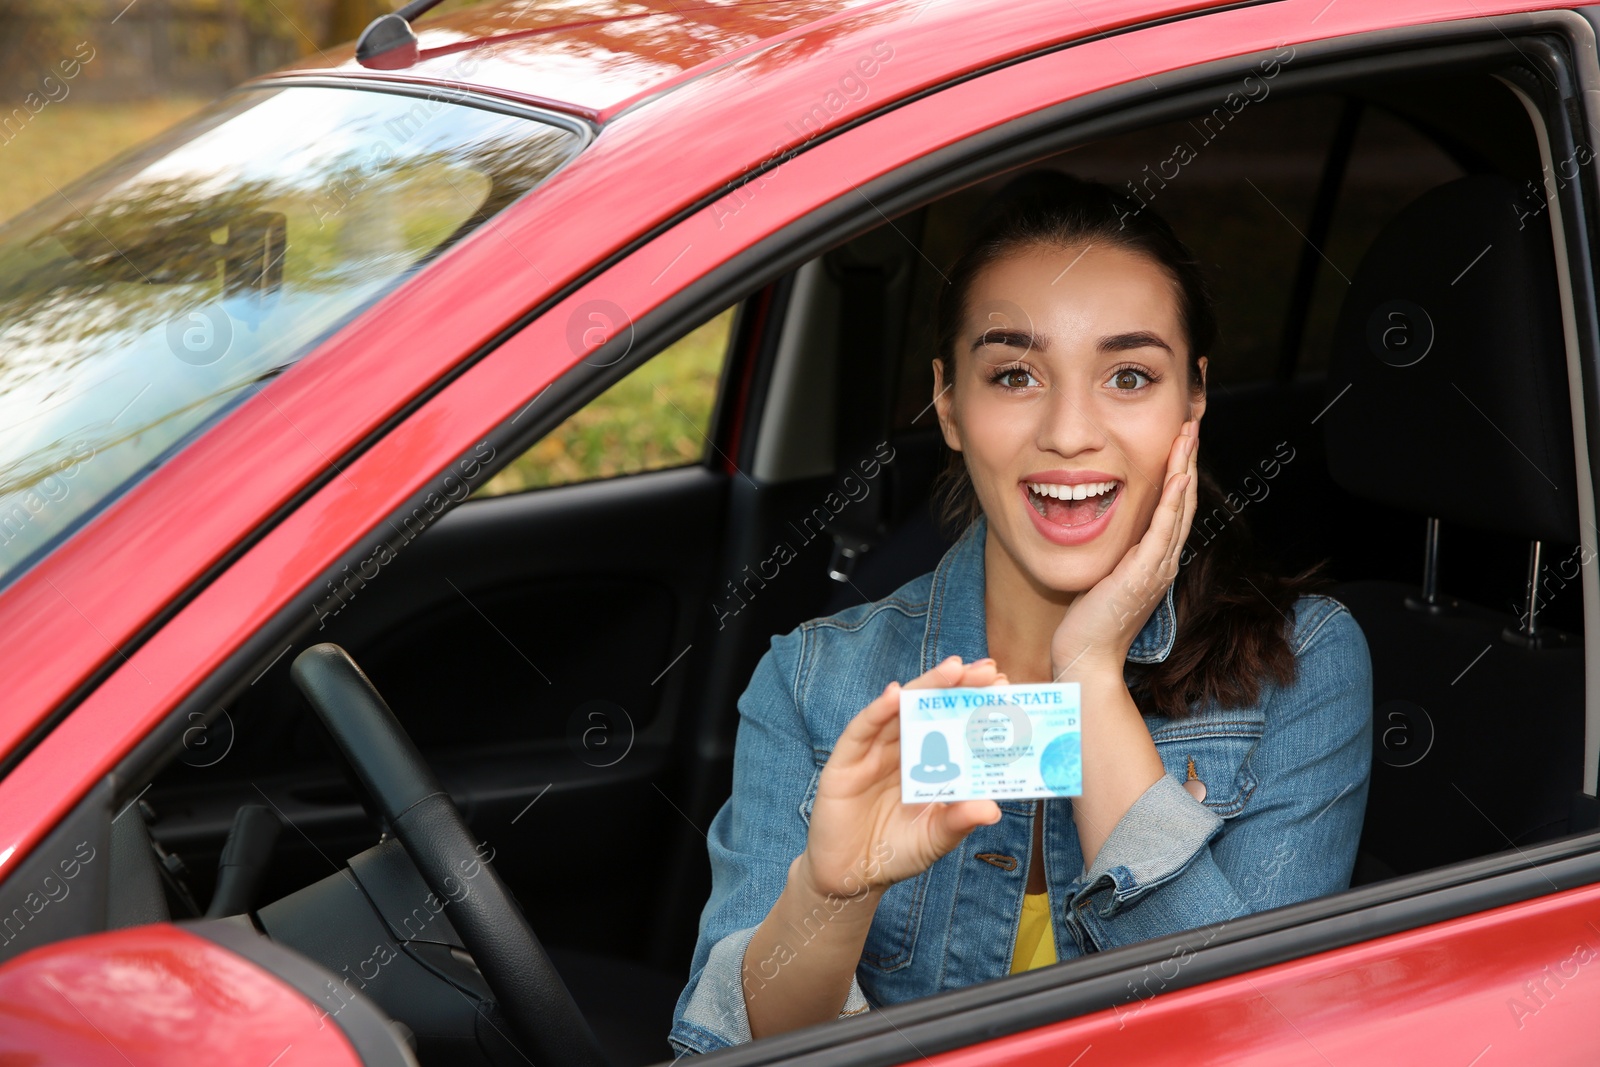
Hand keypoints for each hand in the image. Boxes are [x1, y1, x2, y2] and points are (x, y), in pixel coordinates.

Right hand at [795, 656, 1006, 898]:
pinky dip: (877, 711)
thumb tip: (993, 809)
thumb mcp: (935, 838)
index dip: (975, 704)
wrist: (850, 877)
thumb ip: (959, 821)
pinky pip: (862, 731)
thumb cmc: (896, 853)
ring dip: (925, 689)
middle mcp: (902, 750)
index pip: (954, 725)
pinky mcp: (845, 761)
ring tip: (952, 670)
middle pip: (930, 709)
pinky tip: (895, 695)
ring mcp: (873, 753)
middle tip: (987, 670)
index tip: (1004, 686)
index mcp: (927, 764)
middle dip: (957, 686)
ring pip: (900, 711)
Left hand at [1050, 419, 1198, 678]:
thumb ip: (1112, 555)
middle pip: (1183, 502)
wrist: (1087, 659)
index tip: (1178, 443)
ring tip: (1189, 436)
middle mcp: (1162, 562)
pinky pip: (1163, 531)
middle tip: (1191, 425)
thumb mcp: (1103, 578)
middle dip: (1187, 461)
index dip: (1178, 474)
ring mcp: (1156, 569)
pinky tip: (1178, 477)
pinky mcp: (1143, 575)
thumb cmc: (1088, 623)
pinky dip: (1173, 502)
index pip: (1172, 509)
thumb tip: (1106, 532)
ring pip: (1179, 509)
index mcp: (1153, 562)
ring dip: (1185, 469)